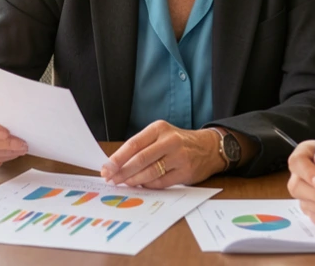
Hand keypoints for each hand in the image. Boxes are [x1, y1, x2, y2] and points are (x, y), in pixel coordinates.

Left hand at [100, 121, 224, 187]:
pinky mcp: (186, 172)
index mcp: (159, 128)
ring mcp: (179, 157)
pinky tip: (140, 185)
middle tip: (111, 178)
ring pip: (150, 172)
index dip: (118, 157)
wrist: (208, 148)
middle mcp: (170, 141)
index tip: (106, 167)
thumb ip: (142, 147)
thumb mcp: (161, 135)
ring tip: (123, 183)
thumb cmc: (178, 142)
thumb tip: (117, 164)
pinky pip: (161, 182)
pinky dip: (148, 185)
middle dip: (122, 171)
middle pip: (140, 158)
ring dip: (134, 180)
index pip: (134, 143)